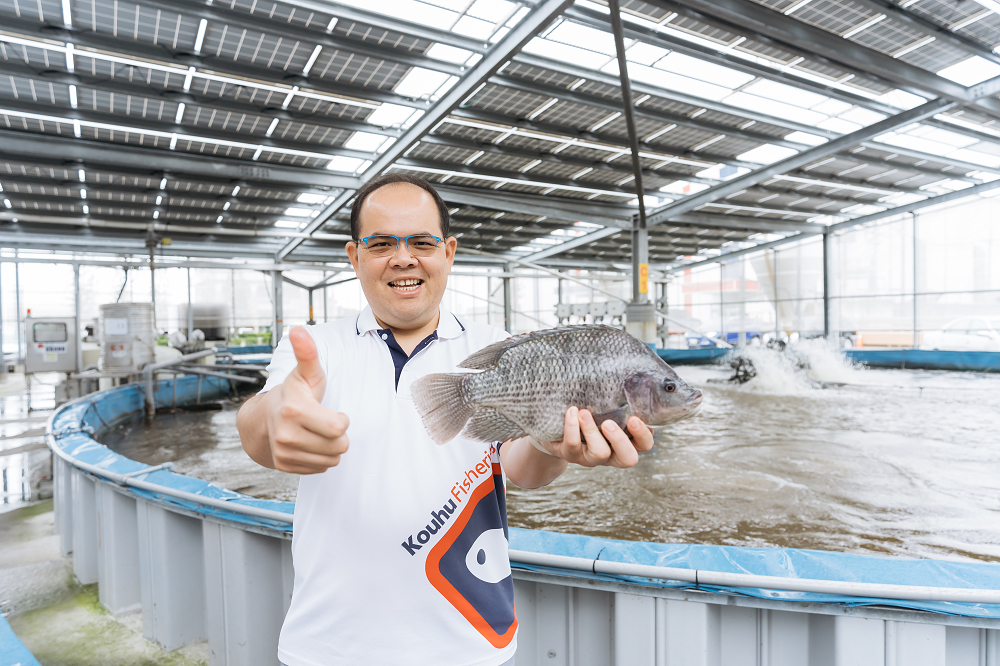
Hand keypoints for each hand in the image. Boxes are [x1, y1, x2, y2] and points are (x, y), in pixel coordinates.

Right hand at [265, 327, 349, 473]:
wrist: (265, 418)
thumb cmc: (294, 393)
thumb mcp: (305, 373)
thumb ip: (307, 353)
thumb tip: (298, 330)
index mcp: (293, 411)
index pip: (339, 429)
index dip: (342, 420)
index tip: (333, 412)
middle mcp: (285, 436)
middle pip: (339, 447)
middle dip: (339, 435)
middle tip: (324, 423)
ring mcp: (284, 453)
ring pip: (332, 460)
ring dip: (331, 447)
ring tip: (317, 432)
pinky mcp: (284, 466)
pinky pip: (321, 468)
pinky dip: (320, 458)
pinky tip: (309, 443)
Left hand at [537, 406, 653, 467]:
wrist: (560, 430)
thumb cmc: (590, 414)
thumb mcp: (606, 408)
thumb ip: (618, 400)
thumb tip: (627, 376)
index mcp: (626, 443)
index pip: (644, 445)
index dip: (643, 435)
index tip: (634, 418)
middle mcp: (612, 454)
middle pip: (628, 458)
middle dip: (619, 440)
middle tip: (608, 423)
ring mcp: (591, 458)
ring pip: (600, 453)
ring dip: (592, 431)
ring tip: (584, 413)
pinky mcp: (571, 455)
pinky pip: (573, 445)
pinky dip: (572, 427)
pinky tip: (571, 411)